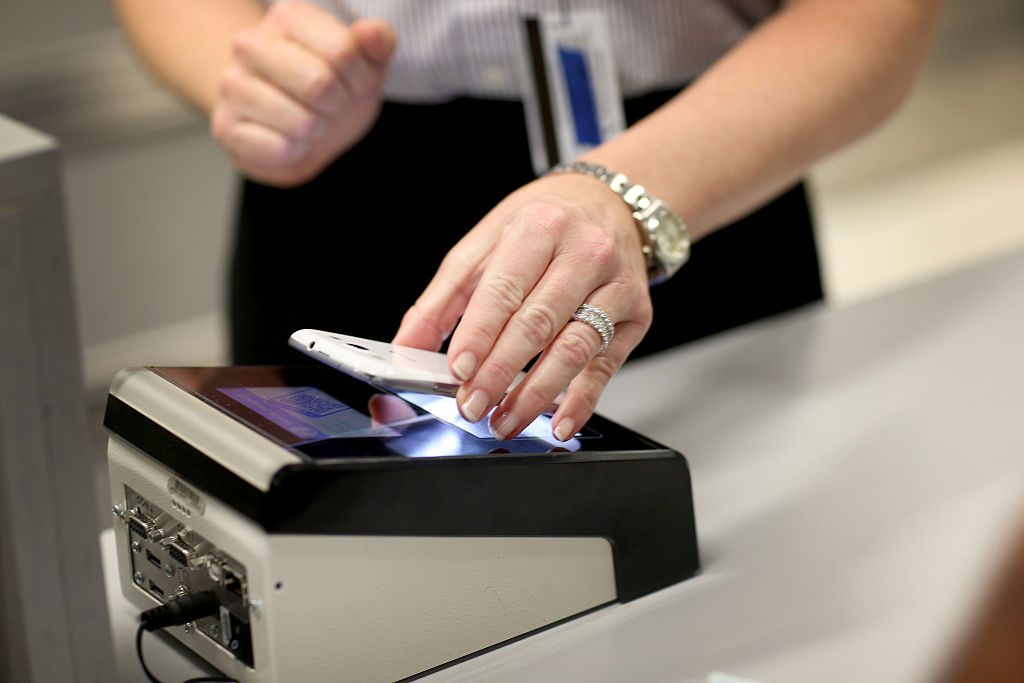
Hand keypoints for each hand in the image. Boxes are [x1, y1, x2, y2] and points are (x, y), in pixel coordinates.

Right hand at [211, 0, 395, 186]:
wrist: (299, 131)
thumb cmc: (334, 91)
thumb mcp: (367, 66)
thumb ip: (378, 44)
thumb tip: (370, 32)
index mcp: (288, 17)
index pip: (343, 52)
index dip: (360, 79)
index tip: (350, 82)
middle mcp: (251, 44)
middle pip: (319, 84)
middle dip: (337, 105)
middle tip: (329, 105)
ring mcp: (232, 85)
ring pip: (300, 122)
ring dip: (316, 130)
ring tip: (308, 120)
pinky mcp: (226, 127)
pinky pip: (278, 149)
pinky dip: (295, 152)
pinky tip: (287, 140)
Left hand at [394, 174, 652, 440]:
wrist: (610, 204)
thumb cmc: (544, 225)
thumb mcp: (484, 244)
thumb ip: (443, 297)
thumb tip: (408, 346)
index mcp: (539, 227)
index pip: (505, 289)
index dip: (480, 334)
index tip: (458, 371)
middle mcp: (584, 252)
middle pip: (539, 323)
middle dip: (501, 372)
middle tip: (473, 405)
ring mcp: (616, 285)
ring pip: (574, 348)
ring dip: (536, 394)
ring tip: (504, 420)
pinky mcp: (636, 315)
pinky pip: (607, 365)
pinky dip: (581, 400)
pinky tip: (559, 423)